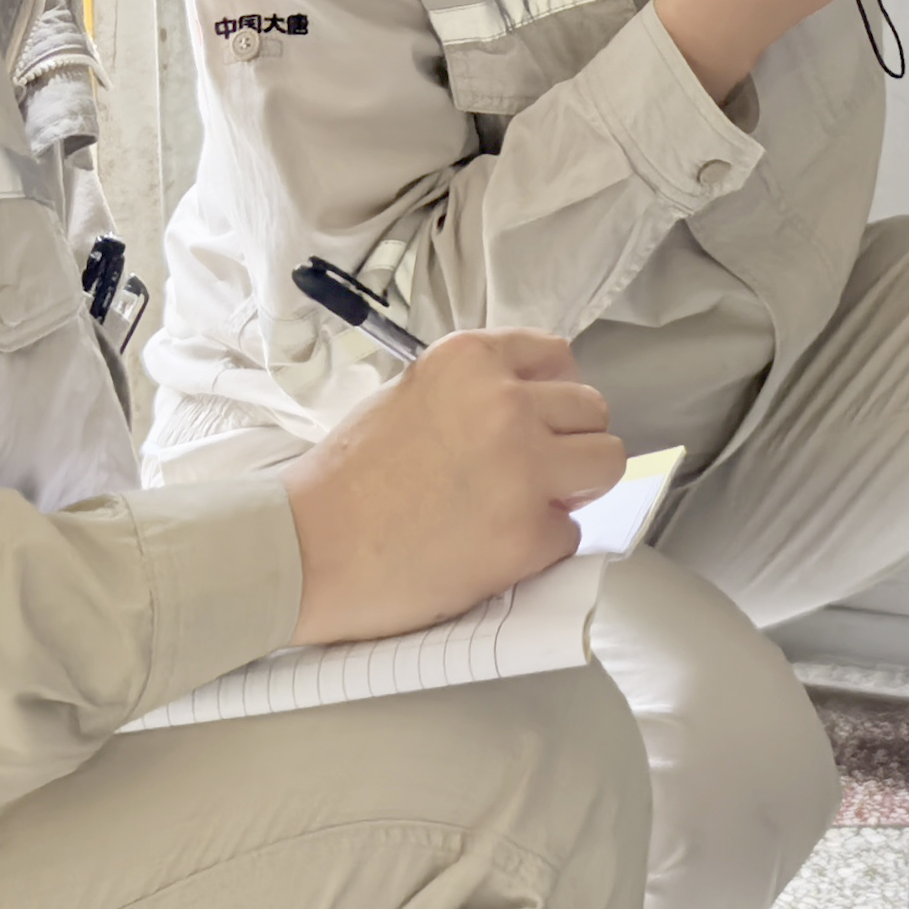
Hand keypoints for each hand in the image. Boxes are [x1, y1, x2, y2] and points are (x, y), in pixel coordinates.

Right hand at [281, 327, 623, 645]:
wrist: (302, 550)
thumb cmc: (343, 482)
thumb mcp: (409, 396)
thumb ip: (474, 392)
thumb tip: (532, 407)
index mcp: (471, 361)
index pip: (557, 358)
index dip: (550, 396)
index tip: (538, 419)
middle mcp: (505, 405)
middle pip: (592, 411)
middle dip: (568, 443)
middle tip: (530, 471)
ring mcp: (522, 471)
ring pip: (605, 463)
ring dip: (573, 487)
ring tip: (525, 505)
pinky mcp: (527, 536)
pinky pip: (571, 534)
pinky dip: (541, 546)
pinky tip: (492, 548)